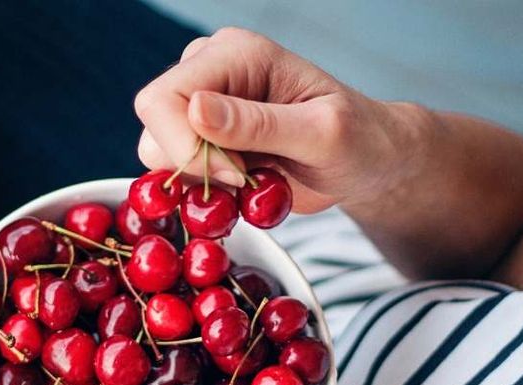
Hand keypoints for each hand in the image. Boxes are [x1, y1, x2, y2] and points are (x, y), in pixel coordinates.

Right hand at [134, 27, 424, 213]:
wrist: (368, 162)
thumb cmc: (359, 140)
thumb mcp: (321, 133)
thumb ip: (259, 124)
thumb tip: (195, 109)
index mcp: (236, 54)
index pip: (163, 98)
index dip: (188, 147)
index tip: (238, 175)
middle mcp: (210, 72)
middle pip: (154, 126)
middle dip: (196, 167)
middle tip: (248, 180)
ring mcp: (202, 106)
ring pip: (158, 155)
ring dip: (203, 183)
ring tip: (254, 180)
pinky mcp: (202, 139)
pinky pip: (176, 174)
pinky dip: (206, 193)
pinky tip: (247, 186)